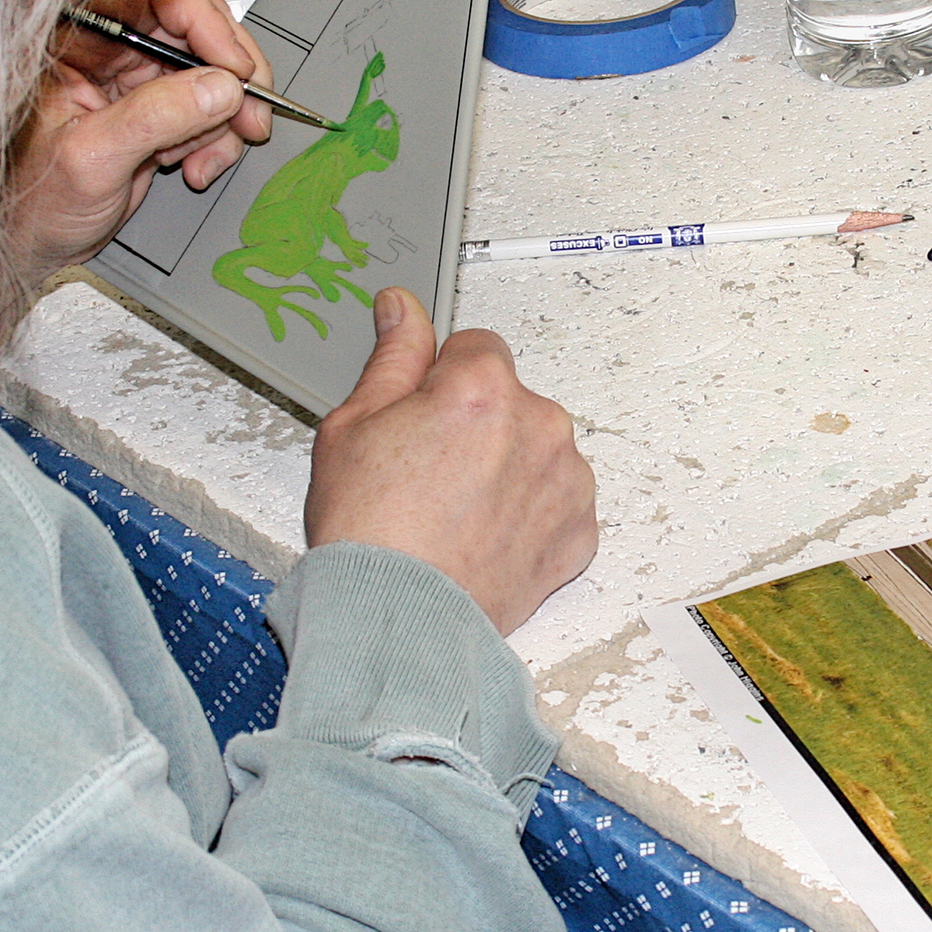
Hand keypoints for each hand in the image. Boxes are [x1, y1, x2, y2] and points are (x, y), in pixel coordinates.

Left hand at [6, 0, 276, 270]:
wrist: (31, 243)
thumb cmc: (32, 200)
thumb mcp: (90, 159)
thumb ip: (154, 117)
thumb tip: (220, 87)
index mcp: (80, 40)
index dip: (200, 16)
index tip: (231, 65)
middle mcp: (113, 49)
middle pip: (195, 23)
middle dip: (231, 69)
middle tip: (250, 111)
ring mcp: (139, 79)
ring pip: (213, 67)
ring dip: (230, 113)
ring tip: (208, 156)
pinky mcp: (161, 111)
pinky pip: (214, 107)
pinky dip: (220, 138)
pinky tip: (195, 166)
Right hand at [307, 290, 597, 634]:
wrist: (397, 622)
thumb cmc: (368, 534)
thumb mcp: (352, 426)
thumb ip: (392, 357)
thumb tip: (402, 309)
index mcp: (483, 386)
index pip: (475, 346)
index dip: (439, 381)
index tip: (420, 416)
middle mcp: (538, 424)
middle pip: (510, 400)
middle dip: (477, 424)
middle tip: (427, 473)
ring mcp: (566, 480)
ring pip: (536, 450)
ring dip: (507, 468)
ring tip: (455, 512)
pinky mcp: (579, 532)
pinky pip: (556, 502)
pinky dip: (529, 515)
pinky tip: (483, 536)